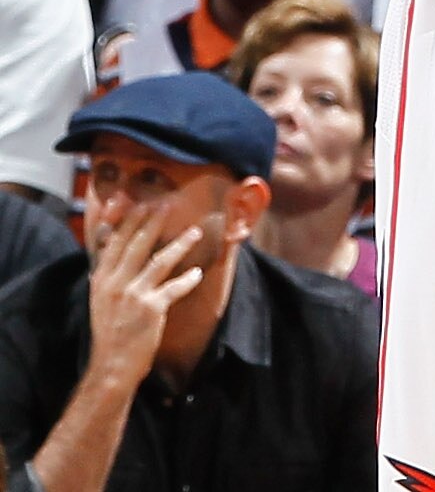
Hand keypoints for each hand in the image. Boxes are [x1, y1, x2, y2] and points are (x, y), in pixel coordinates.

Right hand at [87, 205, 204, 388]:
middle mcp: (115, 284)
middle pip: (137, 245)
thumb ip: (107, 274)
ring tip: (196, 231)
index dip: (129, 221)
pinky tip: (198, 272)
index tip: (140, 203)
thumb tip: (109, 248)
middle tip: (168, 204)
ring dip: (180, 244)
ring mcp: (133, 296)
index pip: (115, 243)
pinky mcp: (150, 310)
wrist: (111, 367)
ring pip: (160, 261)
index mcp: (101, 279)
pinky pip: (173, 288)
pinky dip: (187, 279)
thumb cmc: (109, 333)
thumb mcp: (100, 299)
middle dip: (153, 222)